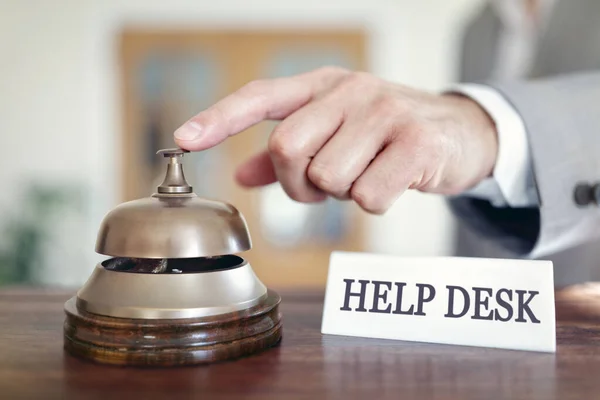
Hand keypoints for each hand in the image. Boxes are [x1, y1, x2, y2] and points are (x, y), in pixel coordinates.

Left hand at [174, 67, 496, 213]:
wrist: (460, 131)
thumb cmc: (388, 134)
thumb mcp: (339, 132)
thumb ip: (288, 152)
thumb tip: (242, 173)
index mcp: (325, 86)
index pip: (261, 96)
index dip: (220, 118)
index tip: (184, 139)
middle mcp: (350, 91)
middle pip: (286, 148)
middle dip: (298, 183)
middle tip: (323, 185)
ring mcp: (385, 113)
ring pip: (327, 177)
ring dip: (340, 194)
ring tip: (366, 177)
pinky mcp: (415, 143)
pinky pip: (367, 196)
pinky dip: (373, 202)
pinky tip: (393, 182)